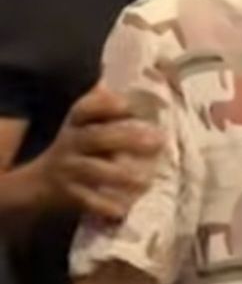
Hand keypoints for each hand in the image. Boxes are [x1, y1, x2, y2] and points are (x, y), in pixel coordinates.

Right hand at [33, 85, 163, 218]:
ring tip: (147, 180)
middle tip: (159, 140)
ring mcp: (68, 169)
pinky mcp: (69, 194)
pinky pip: (87, 200)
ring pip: (93, 170)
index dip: (105, 105)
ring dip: (121, 175)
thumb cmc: (78, 148)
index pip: (85, 108)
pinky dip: (105, 205)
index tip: (128, 105)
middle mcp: (71, 142)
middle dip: (127, 139)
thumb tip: (142, 76)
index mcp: (77, 123)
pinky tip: (125, 207)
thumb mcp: (87, 126)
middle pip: (96, 137)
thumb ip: (108, 107)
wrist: (40, 183)